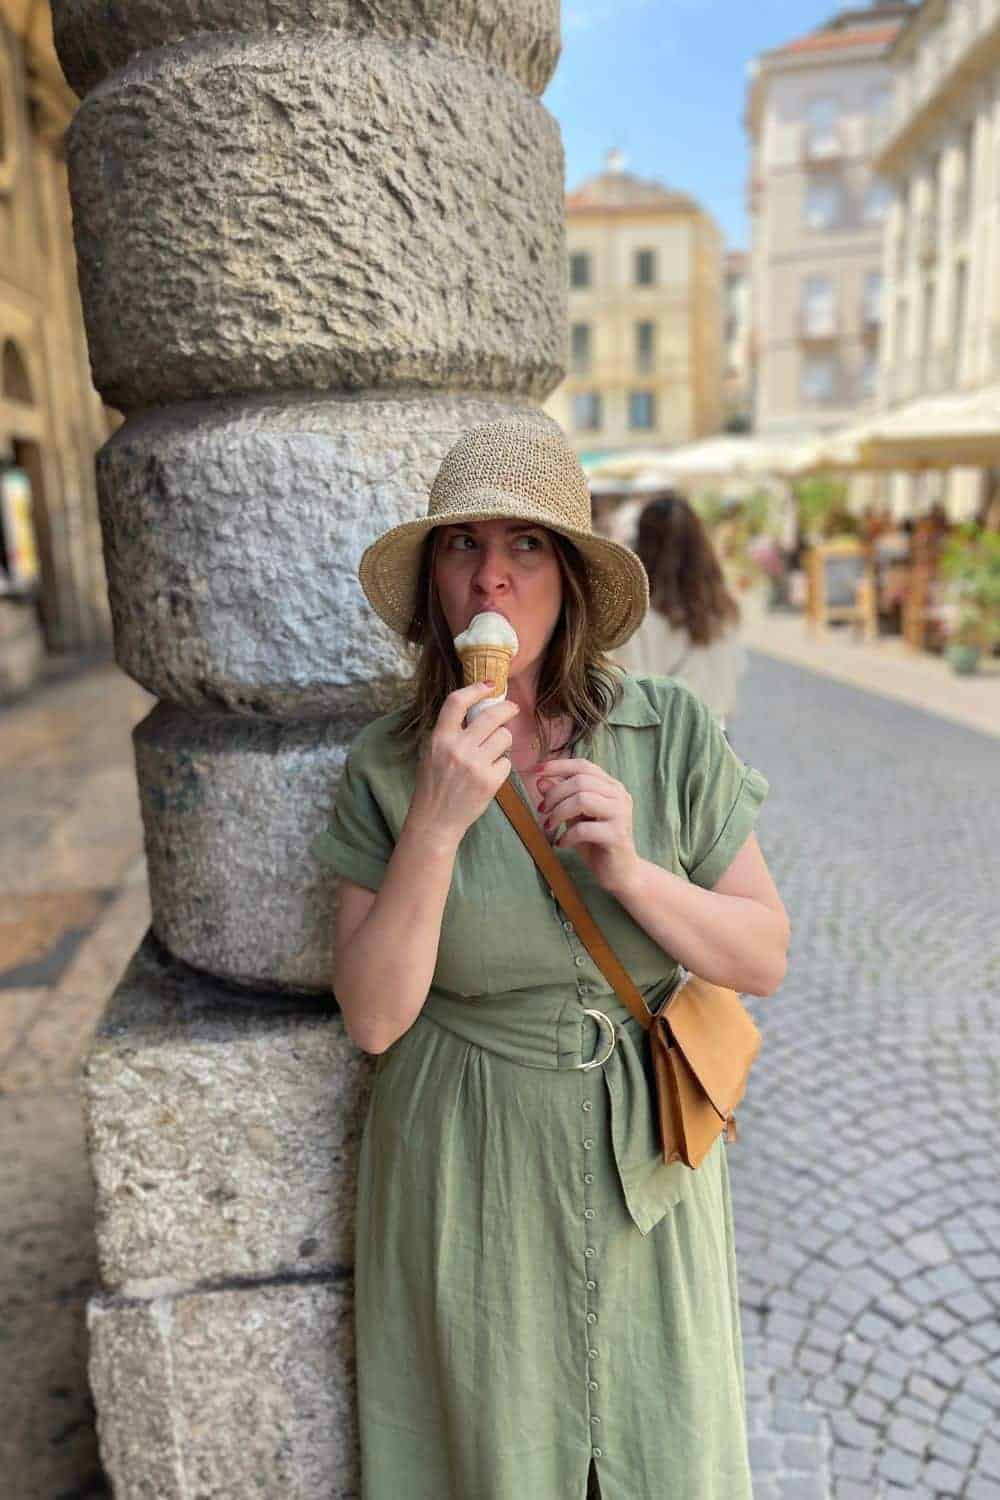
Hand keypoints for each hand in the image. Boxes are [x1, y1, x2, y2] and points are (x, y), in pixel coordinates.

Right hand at [408, 681, 517, 845]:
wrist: (434, 820)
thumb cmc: (433, 785)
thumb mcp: (432, 753)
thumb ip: (450, 733)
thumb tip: (476, 710)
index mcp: (439, 738)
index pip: (457, 702)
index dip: (476, 689)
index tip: (489, 684)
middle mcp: (457, 748)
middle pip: (492, 715)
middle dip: (507, 708)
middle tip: (512, 709)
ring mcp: (475, 765)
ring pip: (504, 737)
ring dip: (503, 741)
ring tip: (493, 752)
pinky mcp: (489, 781)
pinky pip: (506, 762)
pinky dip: (501, 766)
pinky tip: (489, 775)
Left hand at [536, 759, 641, 894]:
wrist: (620, 873)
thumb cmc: (596, 842)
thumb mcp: (575, 816)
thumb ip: (562, 797)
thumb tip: (540, 780)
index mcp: (611, 786)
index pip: (583, 765)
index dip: (557, 766)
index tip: (535, 771)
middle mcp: (619, 795)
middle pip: (580, 781)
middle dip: (554, 794)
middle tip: (541, 810)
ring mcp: (621, 814)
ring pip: (583, 799)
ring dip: (558, 812)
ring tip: (549, 826)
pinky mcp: (617, 835)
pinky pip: (584, 828)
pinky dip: (567, 835)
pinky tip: (561, 843)